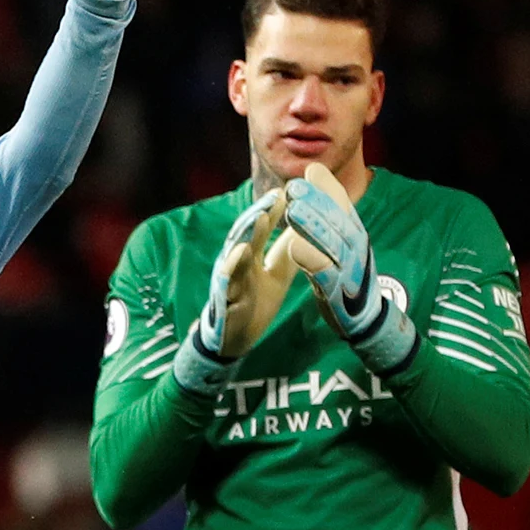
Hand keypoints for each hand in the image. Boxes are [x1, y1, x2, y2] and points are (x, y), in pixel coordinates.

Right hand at [172, 189, 297, 393]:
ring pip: (235, 254)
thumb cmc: (253, 301)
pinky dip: (231, 269)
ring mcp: (228, 282)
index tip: (287, 190)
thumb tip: (306, 225)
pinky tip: (240, 253)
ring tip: (258, 217)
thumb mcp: (276, 274)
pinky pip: (226, 284)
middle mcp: (235, 264)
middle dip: (259, 216)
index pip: (260, 229)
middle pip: (245, 235)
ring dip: (245, 235)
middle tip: (274, 196)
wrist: (233, 339)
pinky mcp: (224, 301)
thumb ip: (286, 250)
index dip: (272, 211)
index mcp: (249, 256)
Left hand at [283, 164, 418, 374]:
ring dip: (313, 228)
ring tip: (293, 212)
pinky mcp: (339, 292)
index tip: (309, 172)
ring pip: (332, 245)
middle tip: (294, 187)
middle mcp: (356, 248)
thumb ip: (328, 203)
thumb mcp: (340, 234)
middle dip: (316, 203)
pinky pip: (325, 274)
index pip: (343, 206)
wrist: (365, 317)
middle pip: (337, 222)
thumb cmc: (346, 270)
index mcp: (354, 232)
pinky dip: (312, 260)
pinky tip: (294, 247)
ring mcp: (350, 270)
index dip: (327, 189)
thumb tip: (313, 168)